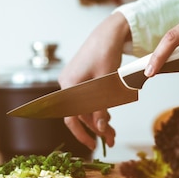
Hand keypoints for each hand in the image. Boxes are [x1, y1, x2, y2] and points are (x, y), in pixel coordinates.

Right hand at [59, 13, 130, 149]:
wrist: (108, 33)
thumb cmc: (107, 53)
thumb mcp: (107, 83)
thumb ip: (102, 107)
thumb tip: (100, 129)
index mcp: (68, 86)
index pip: (72, 117)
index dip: (82, 133)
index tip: (94, 144)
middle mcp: (66, 85)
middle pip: (79, 114)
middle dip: (96, 128)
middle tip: (112, 139)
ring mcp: (71, 82)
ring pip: (83, 108)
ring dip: (97, 119)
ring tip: (112, 131)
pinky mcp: (78, 79)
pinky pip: (85, 99)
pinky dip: (96, 108)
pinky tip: (107, 116)